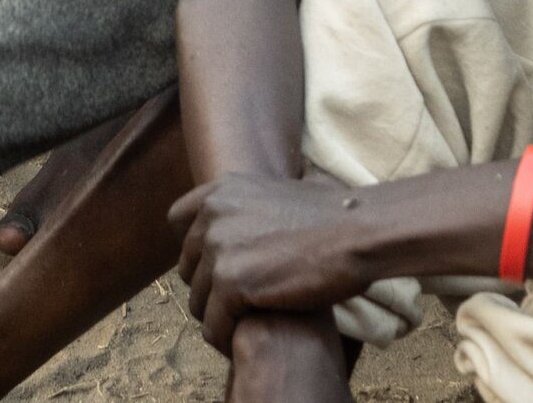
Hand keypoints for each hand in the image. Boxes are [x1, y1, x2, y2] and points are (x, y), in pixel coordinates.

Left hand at [171, 173, 369, 353]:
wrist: (355, 232)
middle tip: (235, 306)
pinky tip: (242, 341)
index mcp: (220, 191)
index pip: (178, 221)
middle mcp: (212, 214)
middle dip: (208, 288)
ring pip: (198, 299)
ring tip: (241, 326)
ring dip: (217, 316)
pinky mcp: (232, 282)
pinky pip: (213, 323)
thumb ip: (246, 209)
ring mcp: (219, 247)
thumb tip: (242, 228)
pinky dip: (224, 337)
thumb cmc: (330, 219)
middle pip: (187, 265)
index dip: (192, 250)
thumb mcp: (273, 195)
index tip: (212, 269)